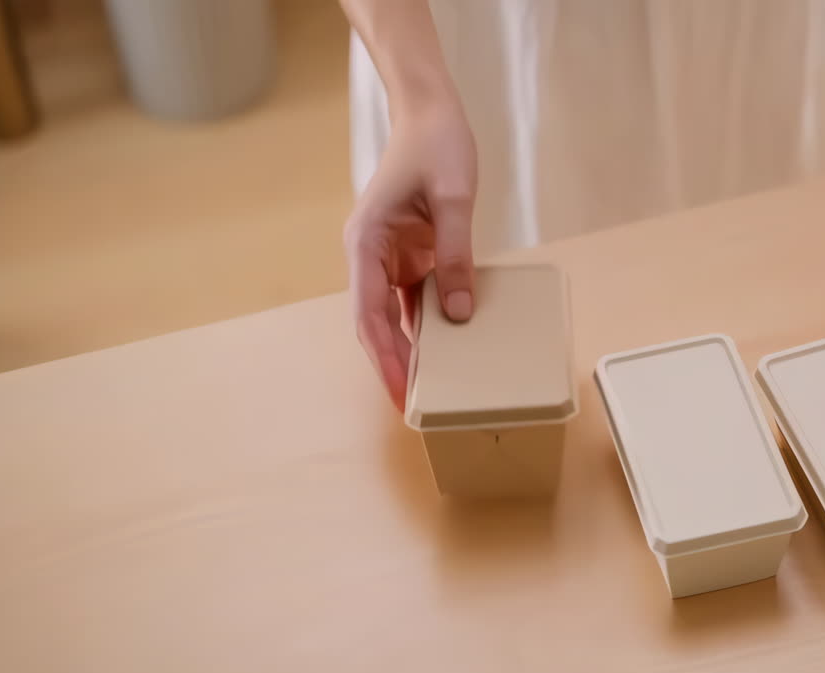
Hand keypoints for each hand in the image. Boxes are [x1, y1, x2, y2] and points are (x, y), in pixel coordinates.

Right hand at [344, 102, 477, 408]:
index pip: (368, 312)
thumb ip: (455, 256)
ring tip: (427, 391)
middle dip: (391, 364)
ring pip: (392, 317)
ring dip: (408, 350)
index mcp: (365, 242)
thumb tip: (459, 314)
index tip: (399, 388)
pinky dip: (425, 327)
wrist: (431, 114)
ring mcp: (388, 258)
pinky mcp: (410, 256)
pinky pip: (413, 300)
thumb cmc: (435, 146)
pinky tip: (443, 353)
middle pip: (373, 323)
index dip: (383, 355)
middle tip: (411, 407)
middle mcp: (369, 255)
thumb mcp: (454, 199)